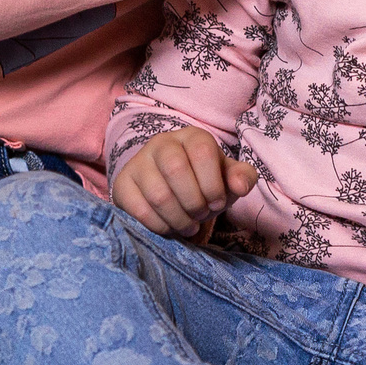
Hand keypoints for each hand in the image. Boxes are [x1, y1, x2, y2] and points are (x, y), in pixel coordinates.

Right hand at [110, 126, 259, 240]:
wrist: (171, 191)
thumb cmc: (204, 183)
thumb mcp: (227, 179)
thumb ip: (242, 178)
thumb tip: (240, 185)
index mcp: (191, 137)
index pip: (202, 151)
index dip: (213, 183)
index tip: (218, 203)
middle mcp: (162, 143)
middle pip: (176, 169)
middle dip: (195, 202)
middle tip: (201, 215)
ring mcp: (138, 162)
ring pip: (158, 194)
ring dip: (179, 218)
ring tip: (189, 225)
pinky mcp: (123, 185)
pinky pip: (139, 209)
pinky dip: (160, 226)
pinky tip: (170, 228)